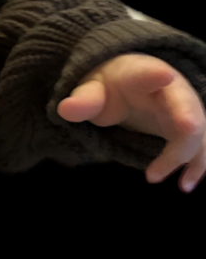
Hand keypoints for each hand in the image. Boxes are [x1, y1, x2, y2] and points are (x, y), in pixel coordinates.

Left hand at [57, 52, 204, 191]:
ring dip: (192, 155)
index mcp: (141, 74)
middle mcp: (171, 91)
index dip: (155, 75)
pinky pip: (199, 148)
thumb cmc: (110, 85)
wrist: (129, 85)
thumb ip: (83, 99)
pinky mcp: (189, 130)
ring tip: (180, 184)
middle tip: (185, 129)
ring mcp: (185, 110)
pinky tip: (184, 184)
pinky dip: (196, 166)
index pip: (147, 73)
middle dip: (187, 118)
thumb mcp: (92, 88)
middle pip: (185, 105)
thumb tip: (65, 109)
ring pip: (197, 132)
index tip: (163, 75)